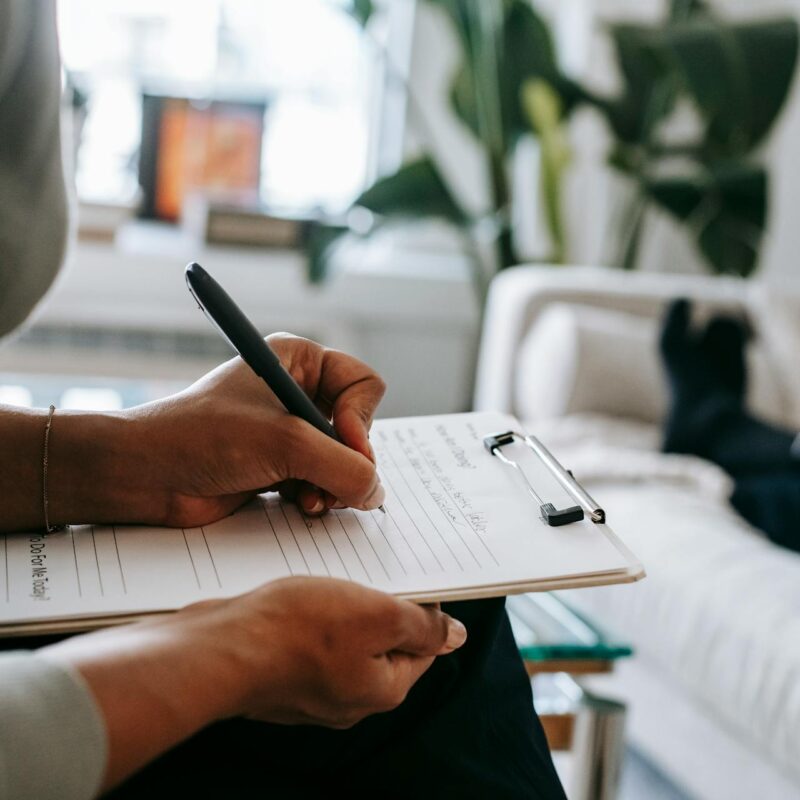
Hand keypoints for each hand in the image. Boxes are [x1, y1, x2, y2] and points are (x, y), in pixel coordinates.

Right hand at [42, 576, 466, 790]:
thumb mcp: (377, 615)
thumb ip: (422, 626)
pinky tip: (300, 595)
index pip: (423, 647)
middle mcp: (349, 699)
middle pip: (382, 644)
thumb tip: (457, 636)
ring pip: (344, 641)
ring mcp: (312, 691)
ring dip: (344, 608)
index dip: (423, 608)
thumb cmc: (298, 630)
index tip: (411, 576)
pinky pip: (310, 643)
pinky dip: (312, 618)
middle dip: (380, 606)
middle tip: (370, 570)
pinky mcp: (281, 677)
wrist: (218, 649)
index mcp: (382, 689)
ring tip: (332, 577)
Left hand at [46, 333, 386, 527]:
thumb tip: (376, 492)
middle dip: (347, 459)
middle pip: (357, 427)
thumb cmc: (203, 437)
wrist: (146, 475)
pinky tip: (301, 504)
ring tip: (312, 498)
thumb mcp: (285, 443)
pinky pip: (323, 480)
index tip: (341, 443)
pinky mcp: (280, 464)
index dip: (360, 419)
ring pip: (343, 459)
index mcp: (299, 360)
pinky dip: (319, 496)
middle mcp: (298, 391)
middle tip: (331, 482)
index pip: (364, 384)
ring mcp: (289, 430)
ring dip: (334, 483)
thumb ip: (343, 466)